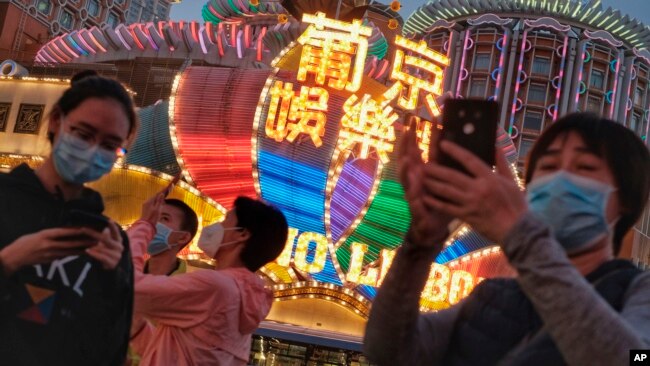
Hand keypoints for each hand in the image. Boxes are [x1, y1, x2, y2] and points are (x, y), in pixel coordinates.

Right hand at [0, 228, 94, 275]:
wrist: (15, 257)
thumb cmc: (25, 243)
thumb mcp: (38, 234)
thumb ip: (51, 234)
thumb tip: (66, 233)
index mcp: (45, 235)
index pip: (63, 232)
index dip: (76, 230)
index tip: (86, 228)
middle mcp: (48, 244)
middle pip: (69, 243)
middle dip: (83, 241)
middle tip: (95, 239)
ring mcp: (49, 254)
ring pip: (69, 251)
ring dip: (82, 249)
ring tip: (93, 247)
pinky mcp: (50, 260)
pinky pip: (64, 256)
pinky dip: (73, 254)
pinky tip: (82, 253)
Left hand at [84, 221, 124, 269]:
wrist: (110, 271)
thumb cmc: (106, 256)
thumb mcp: (106, 245)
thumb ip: (106, 237)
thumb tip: (104, 228)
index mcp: (118, 241)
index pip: (116, 232)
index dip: (113, 226)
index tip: (109, 220)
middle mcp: (119, 247)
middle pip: (106, 239)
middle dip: (93, 234)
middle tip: (83, 229)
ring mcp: (117, 255)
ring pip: (103, 249)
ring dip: (93, 246)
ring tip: (85, 244)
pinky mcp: (113, 263)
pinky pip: (102, 257)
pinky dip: (94, 254)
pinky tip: (88, 251)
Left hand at [139, 192, 164, 226]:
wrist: (146, 226)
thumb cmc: (152, 218)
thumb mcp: (157, 209)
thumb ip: (159, 201)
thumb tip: (161, 194)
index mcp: (149, 201)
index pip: (157, 194)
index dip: (163, 190)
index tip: (168, 186)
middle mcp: (146, 202)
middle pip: (155, 196)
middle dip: (161, 193)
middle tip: (167, 189)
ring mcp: (145, 206)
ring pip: (154, 200)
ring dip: (158, 198)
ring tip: (164, 196)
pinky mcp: (146, 209)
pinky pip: (152, 203)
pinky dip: (156, 202)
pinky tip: (158, 203)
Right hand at [399, 118, 451, 246]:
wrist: (433, 226)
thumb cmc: (441, 200)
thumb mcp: (446, 179)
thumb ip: (450, 163)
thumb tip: (462, 144)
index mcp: (423, 170)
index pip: (421, 148)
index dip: (419, 134)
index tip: (419, 119)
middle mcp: (415, 179)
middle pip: (407, 157)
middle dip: (406, 144)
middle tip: (407, 130)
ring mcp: (412, 193)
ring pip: (405, 179)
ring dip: (404, 170)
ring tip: (406, 159)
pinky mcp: (416, 209)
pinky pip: (414, 204)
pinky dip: (414, 199)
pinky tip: (414, 195)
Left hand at [421, 141, 526, 242]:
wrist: (517, 230)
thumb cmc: (515, 204)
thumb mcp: (511, 180)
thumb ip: (501, 162)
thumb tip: (496, 144)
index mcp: (489, 178)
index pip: (469, 160)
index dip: (455, 151)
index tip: (443, 144)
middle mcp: (478, 189)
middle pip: (452, 176)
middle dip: (436, 169)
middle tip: (424, 163)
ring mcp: (471, 203)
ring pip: (446, 191)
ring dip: (432, 183)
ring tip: (421, 177)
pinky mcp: (466, 216)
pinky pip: (447, 208)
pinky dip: (435, 202)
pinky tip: (425, 197)